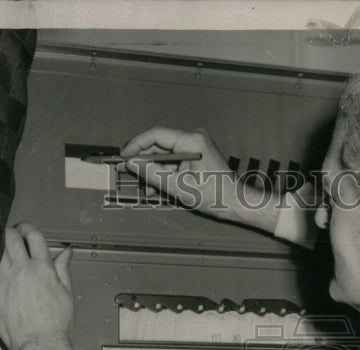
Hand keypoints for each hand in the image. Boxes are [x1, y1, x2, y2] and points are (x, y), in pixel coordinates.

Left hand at [0, 223, 75, 349]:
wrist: (39, 344)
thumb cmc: (56, 324)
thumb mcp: (66, 293)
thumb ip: (63, 269)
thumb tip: (66, 253)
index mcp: (42, 268)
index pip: (33, 237)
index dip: (29, 229)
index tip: (27, 229)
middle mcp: (21, 270)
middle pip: (11, 239)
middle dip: (12, 233)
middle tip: (13, 235)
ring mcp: (4, 280)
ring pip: (0, 255)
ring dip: (5, 252)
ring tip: (9, 257)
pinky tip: (4, 276)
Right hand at [119, 126, 277, 231]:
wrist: (236, 204)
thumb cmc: (216, 196)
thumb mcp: (179, 187)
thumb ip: (153, 174)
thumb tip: (131, 164)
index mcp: (192, 141)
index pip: (155, 135)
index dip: (135, 145)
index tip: (123, 156)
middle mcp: (193, 139)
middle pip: (158, 144)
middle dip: (141, 160)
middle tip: (124, 170)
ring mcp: (194, 147)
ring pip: (164, 155)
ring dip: (152, 170)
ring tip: (143, 186)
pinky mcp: (195, 157)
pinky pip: (173, 162)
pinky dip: (163, 173)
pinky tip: (155, 187)